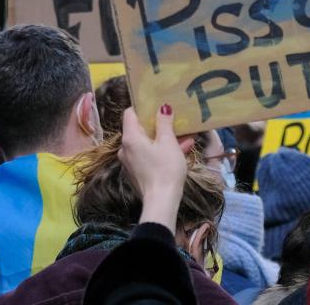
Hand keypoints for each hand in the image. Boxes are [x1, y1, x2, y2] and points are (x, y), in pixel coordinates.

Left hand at [119, 105, 186, 232]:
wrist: (161, 202)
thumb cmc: (165, 169)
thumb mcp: (168, 142)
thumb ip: (164, 123)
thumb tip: (163, 108)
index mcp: (130, 137)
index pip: (129, 113)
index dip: (142, 107)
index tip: (156, 106)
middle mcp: (125, 149)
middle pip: (138, 129)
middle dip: (157, 126)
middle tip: (173, 122)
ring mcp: (129, 163)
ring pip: (146, 144)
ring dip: (162, 140)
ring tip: (184, 138)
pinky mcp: (136, 174)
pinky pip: (147, 157)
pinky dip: (160, 153)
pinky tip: (180, 152)